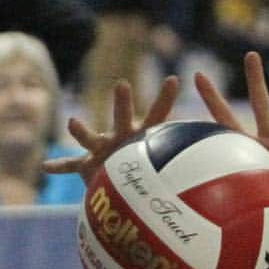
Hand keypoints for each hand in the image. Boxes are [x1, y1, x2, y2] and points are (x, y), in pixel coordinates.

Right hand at [44, 74, 180, 183]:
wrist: (122, 189)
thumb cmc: (147, 174)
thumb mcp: (170, 168)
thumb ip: (191, 164)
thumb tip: (221, 153)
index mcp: (142, 136)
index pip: (157, 114)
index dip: (165, 98)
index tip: (174, 80)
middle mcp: (120, 137)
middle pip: (122, 116)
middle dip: (122, 102)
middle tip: (123, 84)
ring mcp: (101, 149)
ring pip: (90, 138)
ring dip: (81, 130)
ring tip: (73, 123)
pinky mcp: (86, 166)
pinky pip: (71, 166)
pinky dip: (60, 166)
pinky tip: (46, 166)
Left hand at [194, 50, 268, 217]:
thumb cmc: (255, 208)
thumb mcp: (231, 197)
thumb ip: (209, 190)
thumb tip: (169, 196)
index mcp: (247, 148)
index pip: (224, 120)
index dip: (212, 100)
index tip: (197, 76)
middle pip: (261, 107)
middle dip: (255, 81)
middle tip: (250, 54)